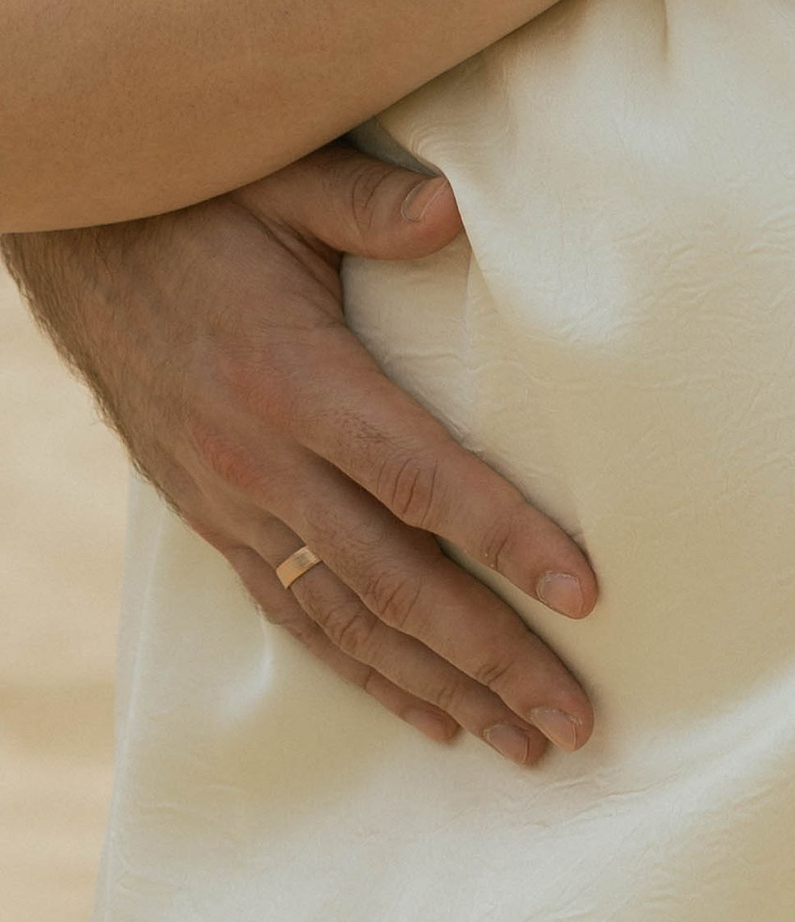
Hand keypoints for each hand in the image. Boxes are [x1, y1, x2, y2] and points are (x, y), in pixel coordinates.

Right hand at [6, 145, 598, 765]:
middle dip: (491, 658)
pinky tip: (417, 708)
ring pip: (347, 621)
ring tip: (516, 742)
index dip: (505, 541)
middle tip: (573, 721)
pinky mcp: (213, 517)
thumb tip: (458, 208)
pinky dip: (358, 670)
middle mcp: (265, 463)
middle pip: (396, 583)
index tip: (585, 594)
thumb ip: (371, 203)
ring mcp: (233, 502)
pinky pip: (293, 613)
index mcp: (298, 382)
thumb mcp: (285, 179)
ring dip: (436, 688)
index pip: (422, 481)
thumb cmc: (199, 198)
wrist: (83, 242)